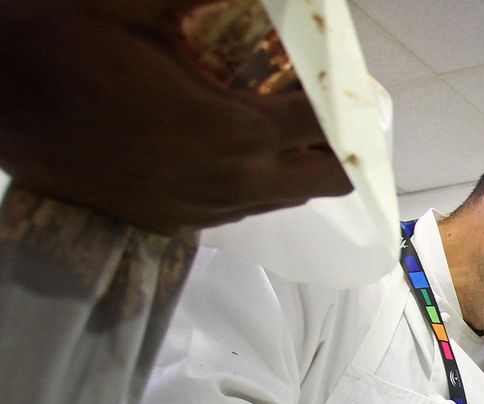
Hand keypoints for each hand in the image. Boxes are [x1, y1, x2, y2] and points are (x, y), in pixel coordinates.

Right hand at [0, 0, 351, 233]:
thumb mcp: (140, 5)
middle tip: (323, 98)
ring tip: (284, 114)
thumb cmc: (59, 41)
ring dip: (295, 157)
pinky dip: (256, 175)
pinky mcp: (171, 222)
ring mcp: (201, 210)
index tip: (340, 69)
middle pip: (328, 177)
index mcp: (232, 133)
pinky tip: (235, 137)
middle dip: (338, 139)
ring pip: (286, 196)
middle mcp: (228, 184)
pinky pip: (243, 207)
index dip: (343, 93)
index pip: (327, 124)